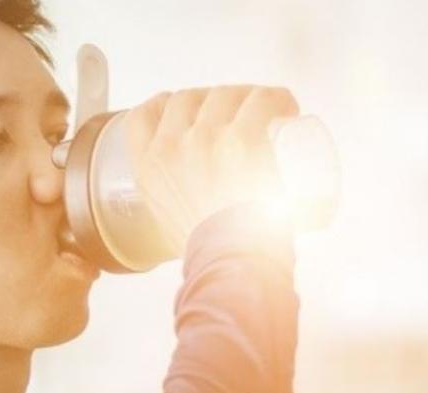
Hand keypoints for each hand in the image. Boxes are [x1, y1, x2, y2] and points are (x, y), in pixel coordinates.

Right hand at [122, 86, 299, 247]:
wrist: (233, 264)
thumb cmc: (209, 251)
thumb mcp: (167, 221)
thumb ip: (172, 201)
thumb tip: (198, 199)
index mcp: (148, 166)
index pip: (143, 114)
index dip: (168, 105)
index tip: (187, 111)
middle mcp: (171, 146)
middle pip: (189, 97)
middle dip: (213, 102)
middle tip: (238, 118)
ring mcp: (206, 139)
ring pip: (225, 93)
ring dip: (246, 97)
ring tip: (266, 114)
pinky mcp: (243, 139)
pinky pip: (262, 97)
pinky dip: (276, 98)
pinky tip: (283, 106)